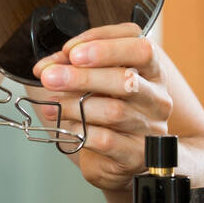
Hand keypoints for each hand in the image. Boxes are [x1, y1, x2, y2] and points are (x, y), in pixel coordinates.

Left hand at [29, 22, 173, 190]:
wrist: (116, 158)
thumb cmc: (105, 112)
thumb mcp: (93, 82)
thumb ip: (73, 68)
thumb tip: (47, 67)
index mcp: (151, 72)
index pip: (140, 48)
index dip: (105, 45)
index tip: (71, 51)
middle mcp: (156, 98)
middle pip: (127, 79)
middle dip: (83, 76)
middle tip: (50, 76)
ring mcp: (150, 127)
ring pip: (114, 110)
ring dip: (75, 104)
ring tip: (53, 105)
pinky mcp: (137, 154)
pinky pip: (107, 140)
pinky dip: (81, 131)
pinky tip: (68, 127)